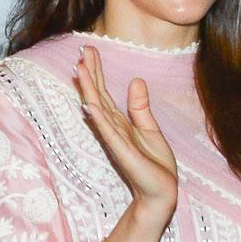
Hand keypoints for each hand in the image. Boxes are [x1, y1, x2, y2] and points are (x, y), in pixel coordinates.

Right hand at [74, 46, 177, 211]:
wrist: (161, 192)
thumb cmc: (155, 165)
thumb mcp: (150, 129)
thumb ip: (140, 107)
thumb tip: (136, 80)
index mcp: (119, 122)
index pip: (104, 92)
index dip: (97, 71)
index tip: (89, 49)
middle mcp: (113, 128)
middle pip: (97, 95)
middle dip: (89, 73)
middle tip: (81, 49)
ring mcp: (115, 139)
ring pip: (97, 109)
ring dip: (87, 89)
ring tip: (79, 69)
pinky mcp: (122, 151)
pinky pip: (107, 131)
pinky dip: (97, 117)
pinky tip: (89, 104)